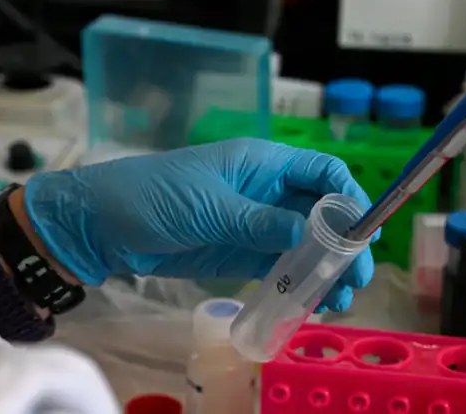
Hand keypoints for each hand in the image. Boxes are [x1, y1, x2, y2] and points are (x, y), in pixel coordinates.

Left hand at [23, 139, 376, 311]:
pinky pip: (279, 268)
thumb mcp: (208, 207)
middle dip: (344, 241)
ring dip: (325, 268)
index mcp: (263, 164)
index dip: (348, 196)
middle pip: (320, 211)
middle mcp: (267, 191)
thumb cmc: (153, 196)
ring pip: (305, 244)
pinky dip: (299, 283)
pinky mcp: (239, 254)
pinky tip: (313, 302)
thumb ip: (260, 222)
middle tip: (357, 276)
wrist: (100, 224)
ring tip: (340, 298)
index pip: (322, 171)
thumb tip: (311, 236)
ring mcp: (255, 225)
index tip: (364, 231)